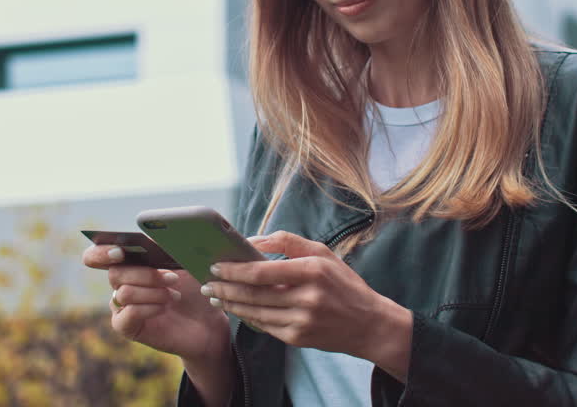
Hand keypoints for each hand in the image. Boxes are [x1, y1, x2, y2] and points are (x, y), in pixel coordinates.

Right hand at [82, 244, 230, 362]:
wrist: (207, 321)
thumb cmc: (192, 288)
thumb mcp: (182, 262)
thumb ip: (164, 247)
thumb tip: (152, 237)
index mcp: (127, 263)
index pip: (96, 256)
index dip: (101, 252)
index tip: (119, 252)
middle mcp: (119, 284)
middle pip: (115, 273)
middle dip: (145, 274)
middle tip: (173, 278)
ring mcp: (121, 307)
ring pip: (123, 293)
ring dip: (153, 292)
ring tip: (175, 295)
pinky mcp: (127, 327)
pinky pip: (128, 314)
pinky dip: (148, 307)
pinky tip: (164, 307)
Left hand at [203, 231, 411, 370]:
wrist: (369, 324)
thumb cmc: (343, 283)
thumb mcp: (323, 253)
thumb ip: (288, 241)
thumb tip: (254, 240)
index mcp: (312, 271)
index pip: (262, 272)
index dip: (234, 270)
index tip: (215, 266)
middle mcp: (307, 298)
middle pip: (253, 294)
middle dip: (225, 289)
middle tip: (207, 284)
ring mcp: (302, 321)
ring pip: (255, 312)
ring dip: (231, 305)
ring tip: (216, 297)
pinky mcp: (299, 338)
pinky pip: (265, 327)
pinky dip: (248, 317)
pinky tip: (238, 309)